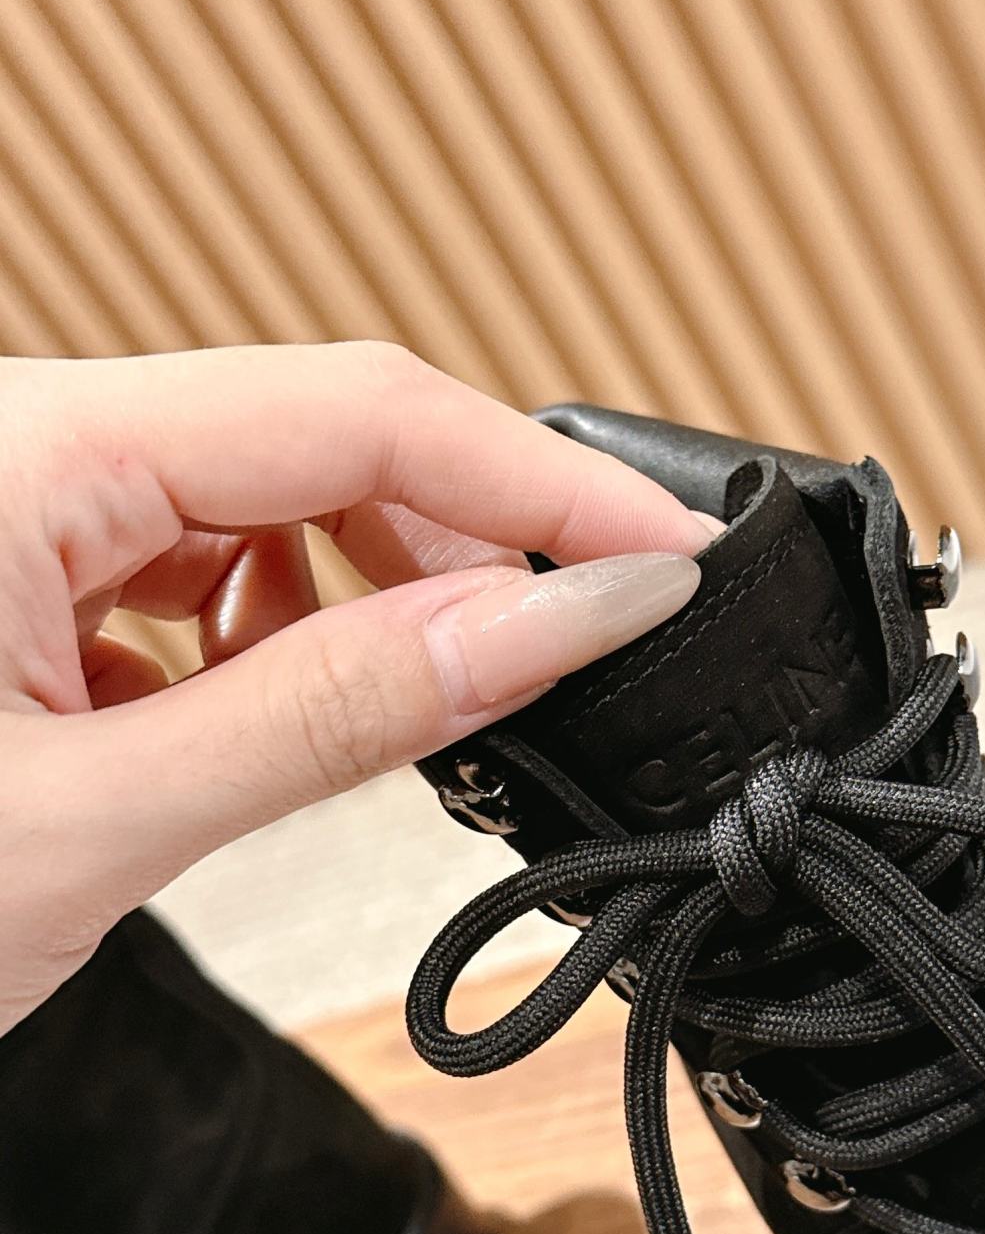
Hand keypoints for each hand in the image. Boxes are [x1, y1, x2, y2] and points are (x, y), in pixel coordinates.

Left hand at [0, 343, 711, 1031]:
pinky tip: (281, 713)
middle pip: (322, 441)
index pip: (355, 414)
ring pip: (270, 503)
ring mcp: (25, 505)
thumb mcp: (102, 819)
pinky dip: (279, 641)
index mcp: (26, 452)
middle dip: (463, 551)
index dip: (543, 488)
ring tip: (406, 708)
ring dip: (365, 603)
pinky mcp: (25, 573)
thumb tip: (540, 629)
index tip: (671, 558)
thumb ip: (331, 712)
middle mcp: (26, 445)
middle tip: (574, 652)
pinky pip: (203, 564)